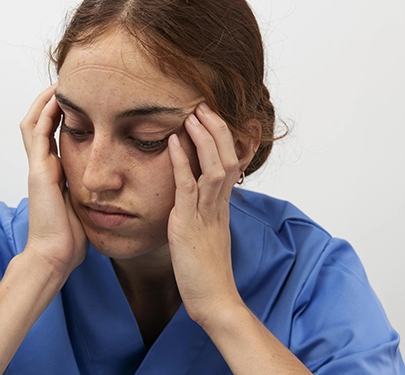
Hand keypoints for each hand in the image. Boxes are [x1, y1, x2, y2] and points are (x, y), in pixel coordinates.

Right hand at [19, 85, 86, 275]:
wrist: (55, 254)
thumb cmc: (70, 237)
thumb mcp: (84, 206)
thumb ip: (89, 193)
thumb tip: (109, 188)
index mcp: (52, 174)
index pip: (51, 137)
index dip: (59, 117)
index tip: (76, 102)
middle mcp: (42, 167)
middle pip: (38, 124)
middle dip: (49, 103)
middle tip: (65, 86)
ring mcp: (38, 167)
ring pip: (34, 123)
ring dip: (45, 102)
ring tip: (60, 84)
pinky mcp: (39, 170)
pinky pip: (39, 133)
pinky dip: (46, 114)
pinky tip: (57, 99)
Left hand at [167, 102, 246, 327]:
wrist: (214, 300)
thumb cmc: (207, 271)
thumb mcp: (207, 234)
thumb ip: (204, 212)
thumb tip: (195, 198)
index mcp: (221, 205)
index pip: (231, 162)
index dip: (227, 137)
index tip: (216, 116)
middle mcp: (218, 204)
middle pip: (227, 156)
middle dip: (217, 129)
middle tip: (203, 105)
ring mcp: (206, 213)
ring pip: (214, 166)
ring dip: (204, 138)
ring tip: (193, 114)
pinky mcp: (190, 224)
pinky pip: (188, 187)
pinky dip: (181, 161)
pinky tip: (173, 141)